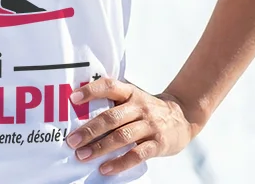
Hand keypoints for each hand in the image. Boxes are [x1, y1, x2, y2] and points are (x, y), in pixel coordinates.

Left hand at [65, 78, 194, 176]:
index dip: (91, 90)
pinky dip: (120, 163)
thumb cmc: (147, 109)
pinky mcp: (158, 143)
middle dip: (89, 130)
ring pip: (121, 136)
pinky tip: (105, 169)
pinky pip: (137, 155)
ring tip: (83, 156)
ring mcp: (149, 125)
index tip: (73, 98)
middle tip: (72, 140)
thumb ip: (114, 102)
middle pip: (111, 117)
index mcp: (130, 92)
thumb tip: (80, 111)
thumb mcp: (133, 98)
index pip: (109, 86)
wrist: (182, 116)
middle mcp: (139, 106)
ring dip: (100, 147)